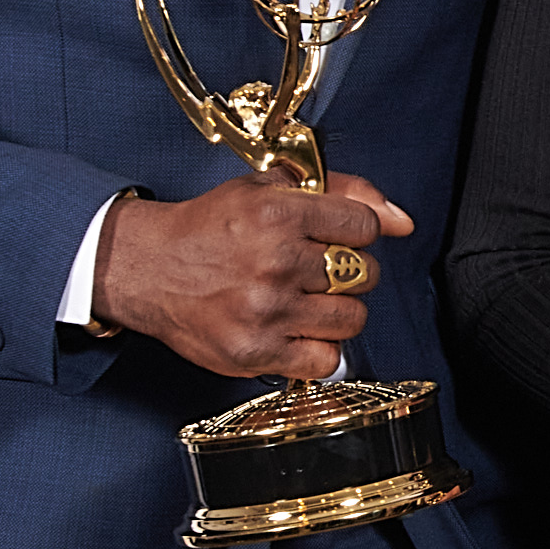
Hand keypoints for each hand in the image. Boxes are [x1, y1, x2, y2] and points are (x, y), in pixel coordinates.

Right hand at [94, 171, 409, 381]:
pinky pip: (326, 360)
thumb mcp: (268, 189)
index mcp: (279, 215)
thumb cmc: (209, 227)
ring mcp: (266, 311)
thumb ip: (343, 191)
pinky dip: (318, 349)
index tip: (333, 237)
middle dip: (347, 272)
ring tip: (304, 300)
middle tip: (313, 271)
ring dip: (336, 311)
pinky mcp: (254, 353)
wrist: (146, 269)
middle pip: (365, 275)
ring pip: (352, 319)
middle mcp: (275, 262)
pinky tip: (294, 331)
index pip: (365, 226)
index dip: (355, 232)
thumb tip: (403, 220)